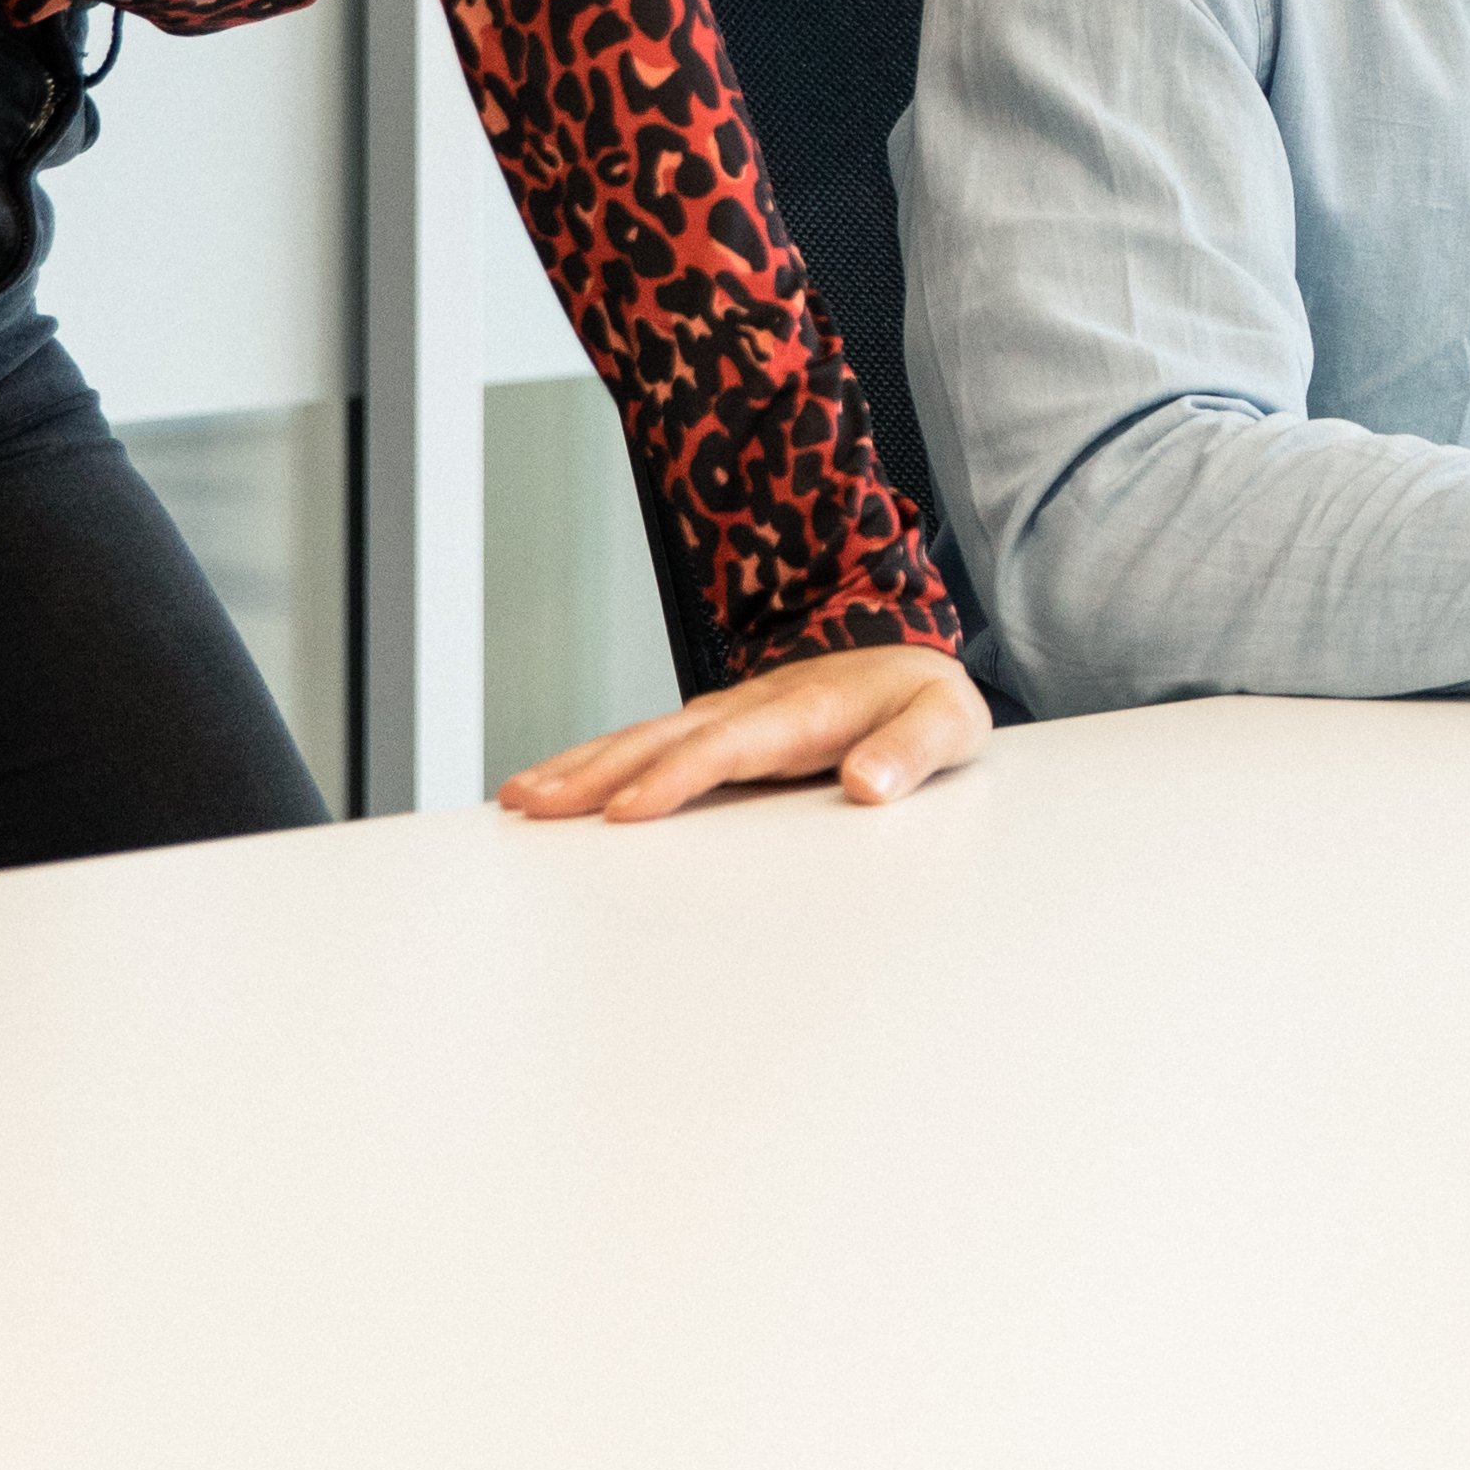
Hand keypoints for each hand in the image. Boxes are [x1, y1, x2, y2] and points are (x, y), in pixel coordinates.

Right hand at [496, 641, 990, 824]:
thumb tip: (869, 785)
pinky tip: (556, 784)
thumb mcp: (949, 722)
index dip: (676, 776)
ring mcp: (730, 715)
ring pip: (643, 738)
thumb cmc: (927, 699)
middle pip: (663, 739)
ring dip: (581, 766)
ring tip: (520, 797)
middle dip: (596, 772)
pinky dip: (597, 761)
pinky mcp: (719, 728)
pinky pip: (649, 743)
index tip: (626, 810)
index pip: (730, 745)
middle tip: (534, 805)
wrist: (914, 658)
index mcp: (807, 709)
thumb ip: (913, 751)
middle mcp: (754, 707)